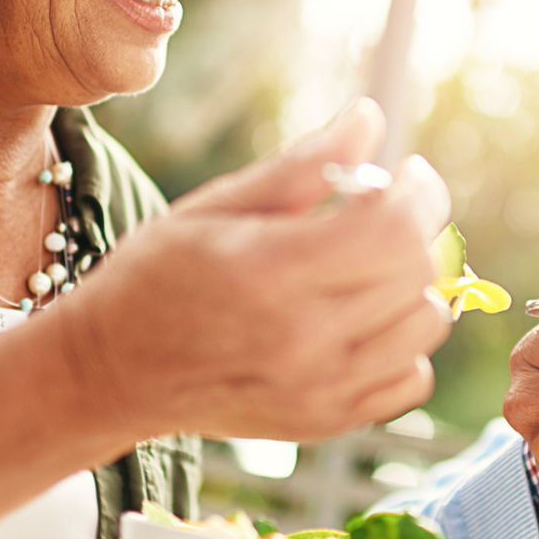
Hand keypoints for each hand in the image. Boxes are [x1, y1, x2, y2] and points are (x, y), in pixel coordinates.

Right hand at [60, 98, 452, 442]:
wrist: (112, 371)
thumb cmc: (156, 276)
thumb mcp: (217, 206)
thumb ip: (301, 165)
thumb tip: (369, 117)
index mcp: (271, 272)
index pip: (393, 228)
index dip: (417, 191)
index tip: (407, 173)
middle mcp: (303, 339)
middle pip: (417, 272)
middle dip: (416, 228)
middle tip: (384, 212)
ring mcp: (320, 390)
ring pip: (426, 325)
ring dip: (413, 285)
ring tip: (370, 267)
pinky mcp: (327, 422)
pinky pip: (412, 379)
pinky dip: (403, 345)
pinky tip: (363, 321)